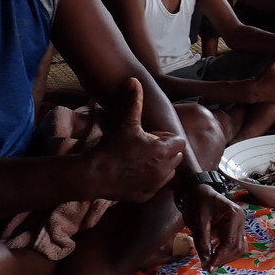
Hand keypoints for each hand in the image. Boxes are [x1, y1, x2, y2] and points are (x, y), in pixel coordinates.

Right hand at [86, 78, 183, 201]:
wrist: (95, 174)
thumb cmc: (112, 147)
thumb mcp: (127, 123)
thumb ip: (134, 101)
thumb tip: (134, 79)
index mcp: (164, 150)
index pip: (179, 142)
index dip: (166, 138)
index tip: (151, 137)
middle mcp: (165, 169)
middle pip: (176, 156)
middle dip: (166, 151)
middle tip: (146, 147)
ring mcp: (157, 184)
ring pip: (169, 172)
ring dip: (161, 165)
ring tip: (142, 160)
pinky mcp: (148, 195)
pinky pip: (158, 185)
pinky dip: (152, 179)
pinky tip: (136, 173)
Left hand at [178, 185, 247, 270]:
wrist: (199, 191)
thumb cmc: (197, 202)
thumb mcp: (198, 222)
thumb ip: (203, 242)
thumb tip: (206, 261)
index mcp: (233, 215)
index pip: (230, 242)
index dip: (220, 257)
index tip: (208, 267)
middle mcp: (240, 219)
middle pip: (238, 247)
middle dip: (223, 259)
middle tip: (208, 266)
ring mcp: (240, 223)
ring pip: (240, 248)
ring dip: (227, 257)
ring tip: (212, 261)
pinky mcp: (236, 227)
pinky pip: (237, 244)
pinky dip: (228, 252)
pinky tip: (216, 254)